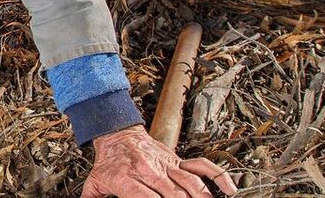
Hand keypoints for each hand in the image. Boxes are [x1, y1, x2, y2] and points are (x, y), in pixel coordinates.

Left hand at [82, 125, 237, 196]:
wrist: (116, 133)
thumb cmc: (108, 161)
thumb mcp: (94, 184)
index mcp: (128, 180)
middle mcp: (150, 172)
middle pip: (175, 195)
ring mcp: (167, 165)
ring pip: (192, 184)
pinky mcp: (177, 160)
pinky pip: (202, 166)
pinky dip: (218, 177)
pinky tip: (229, 190)